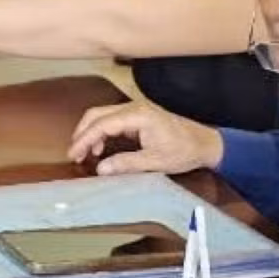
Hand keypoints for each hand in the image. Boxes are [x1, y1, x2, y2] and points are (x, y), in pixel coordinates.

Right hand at [67, 101, 223, 174]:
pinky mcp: (137, 116)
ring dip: (90, 133)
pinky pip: (112, 120)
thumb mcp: (155, 161)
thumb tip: (101, 169)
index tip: (74, 154)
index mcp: (138, 115)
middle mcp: (134, 108)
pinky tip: (100, 149)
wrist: (204, 144)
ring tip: (85, 155)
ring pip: (102, 115)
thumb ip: (126, 164)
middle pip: (97, 114)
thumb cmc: (184, 151)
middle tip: (74, 154)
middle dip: (82, 133)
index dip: (84, 139)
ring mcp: (135, 110)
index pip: (102, 124)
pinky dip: (101, 132)